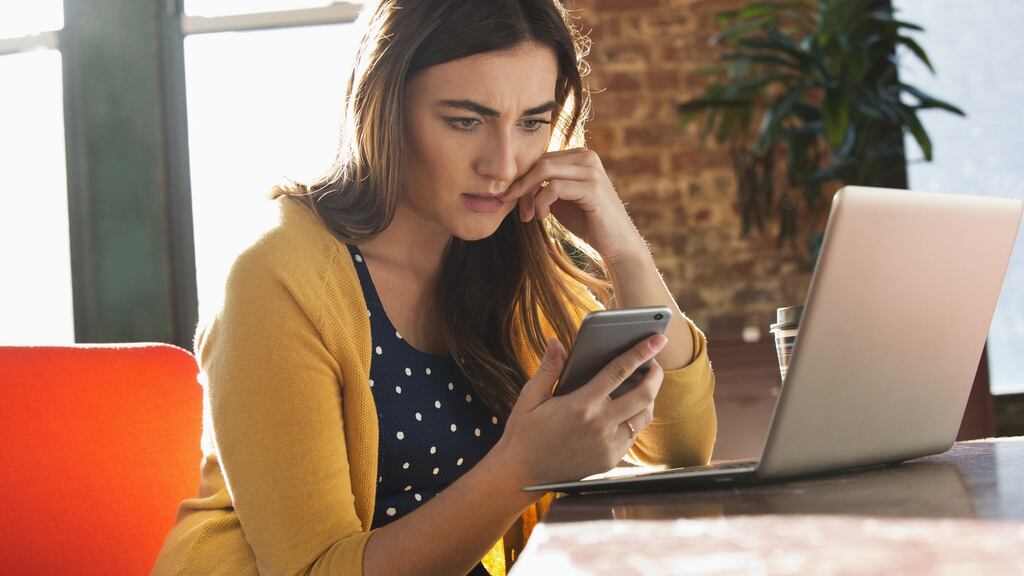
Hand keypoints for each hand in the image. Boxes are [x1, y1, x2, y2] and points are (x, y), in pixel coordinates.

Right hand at [494, 334, 666, 486]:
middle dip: (656, 375)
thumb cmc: (524, 432)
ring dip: (650, 398)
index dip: (641, 352)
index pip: (619, 371)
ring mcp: (608, 445)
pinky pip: (633, 435)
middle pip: (643, 395)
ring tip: (645, 384)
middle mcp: (599, 426)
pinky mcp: (610, 460)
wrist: (522, 474)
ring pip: (644, 417)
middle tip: (655, 362)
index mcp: (581, 405)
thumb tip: (556, 342)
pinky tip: (629, 409)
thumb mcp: (530, 397)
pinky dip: (636, 419)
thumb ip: (548, 369)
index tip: (657, 339)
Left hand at [499, 148, 646, 263]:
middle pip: (540, 162)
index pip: (541, 158)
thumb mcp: (559, 199)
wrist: (616, 243)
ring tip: (529, 215)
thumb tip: (514, 182)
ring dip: (529, 194)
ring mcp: (591, 170)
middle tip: (514, 206)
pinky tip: (542, 217)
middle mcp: (587, 157)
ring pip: (545, 170)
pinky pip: (555, 187)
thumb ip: (542, 186)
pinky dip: (542, 202)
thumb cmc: (587, 221)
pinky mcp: (593, 188)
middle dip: (522, 185)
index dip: (523, 178)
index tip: (512, 199)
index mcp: (580, 155)